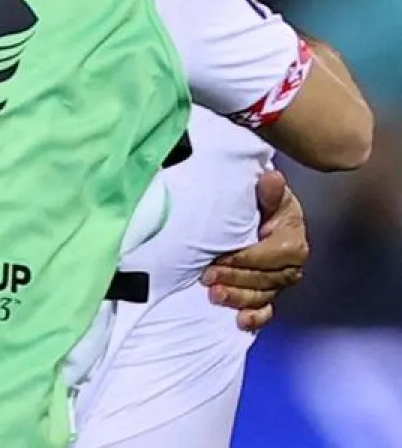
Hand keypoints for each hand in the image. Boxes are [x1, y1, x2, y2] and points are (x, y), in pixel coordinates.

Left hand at [201, 170, 308, 331]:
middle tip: (207, 276)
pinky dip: (254, 318)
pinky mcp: (268, 293)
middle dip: (236, 279)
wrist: (255, 212)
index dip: (246, 258)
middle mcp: (290, 264)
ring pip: (263, 296)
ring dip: (239, 298)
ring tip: (214, 295)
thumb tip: (272, 178)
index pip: (273, 254)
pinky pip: (266, 311)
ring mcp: (279, 281)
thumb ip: (267, 191)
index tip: (219, 257)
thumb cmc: (258, 201)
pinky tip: (240, 322)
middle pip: (267, 278)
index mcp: (292, 239)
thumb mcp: (262, 192)